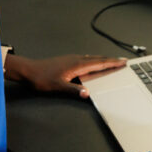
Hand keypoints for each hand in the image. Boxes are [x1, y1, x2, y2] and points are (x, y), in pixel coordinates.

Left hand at [4, 53, 125, 97]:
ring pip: (92, 58)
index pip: (99, 63)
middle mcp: (76, 59)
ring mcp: (71, 59)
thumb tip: (87, 93)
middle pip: (98, 58)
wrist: (29, 70)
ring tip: (111, 61)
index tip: (123, 62)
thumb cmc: (42, 78)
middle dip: (111, 60)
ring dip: (103, 59)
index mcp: (77, 64)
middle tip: (122, 60)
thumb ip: (73, 90)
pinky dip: (94, 60)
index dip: (112, 63)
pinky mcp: (67, 61)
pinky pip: (86, 59)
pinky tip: (92, 63)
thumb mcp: (58, 86)